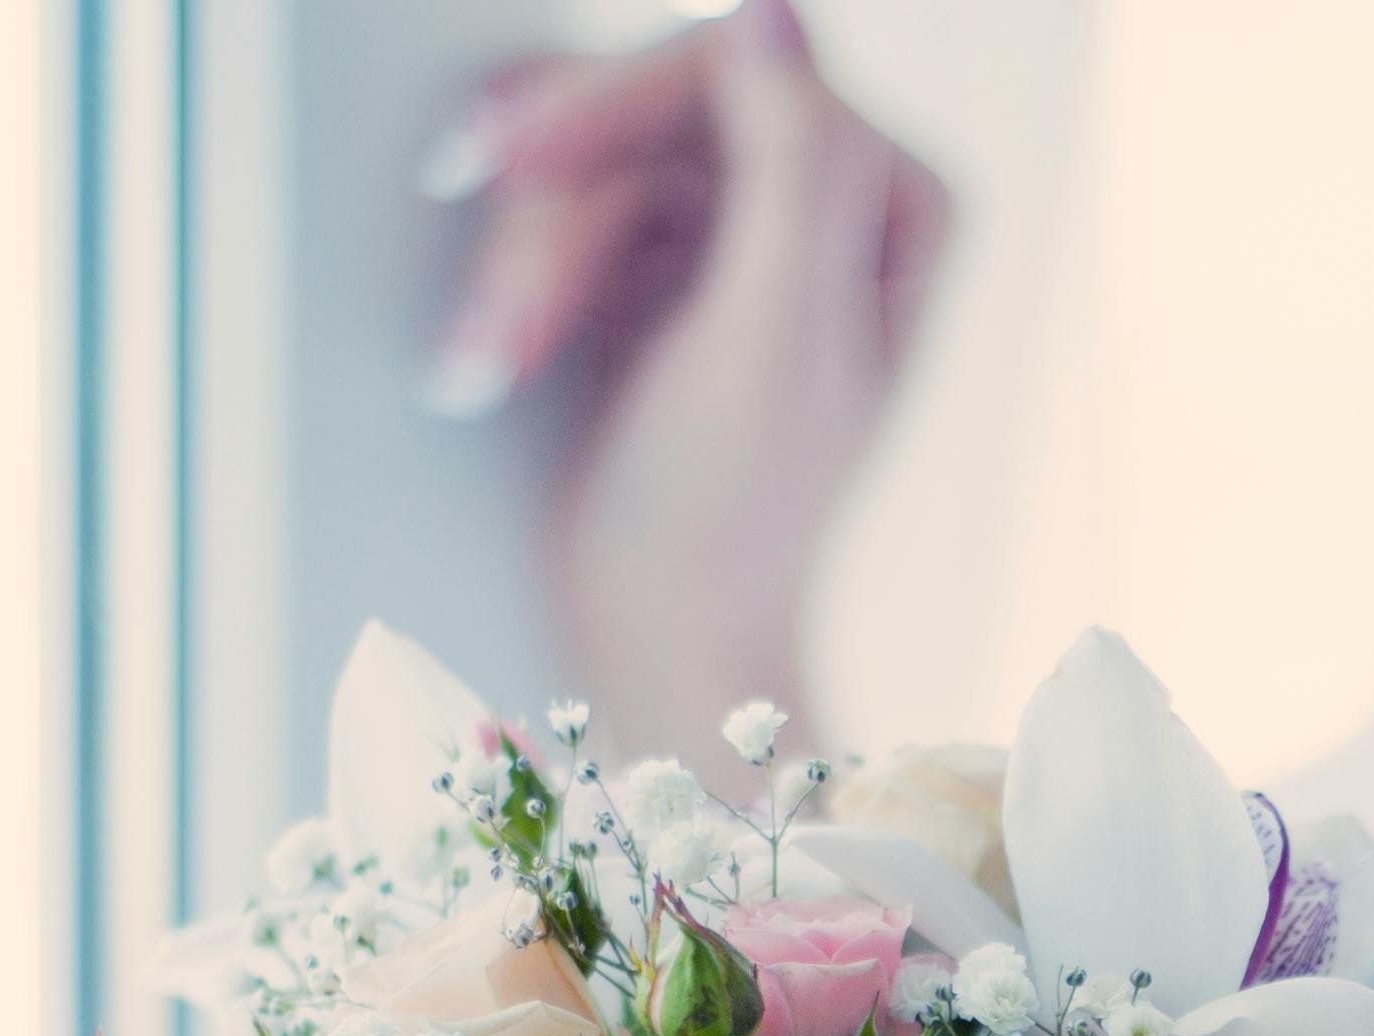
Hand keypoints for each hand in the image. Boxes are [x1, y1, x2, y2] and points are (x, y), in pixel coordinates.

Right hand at [423, 0, 949, 764]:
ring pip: (586, 152)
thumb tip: (768, 7)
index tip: (511, 170)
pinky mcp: (658, 246)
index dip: (611, 105)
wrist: (660, 634)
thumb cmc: (726, 521)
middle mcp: (832, 186)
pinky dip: (514, 271)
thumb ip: (788, 173)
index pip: (740, 68)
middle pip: (647, 108)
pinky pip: (558, 192)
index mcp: (895, 197)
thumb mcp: (765, 346)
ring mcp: (739, 211)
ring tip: (479, 370)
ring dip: (520, 264)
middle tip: (488, 336)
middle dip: (554, 224)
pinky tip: (490, 348)